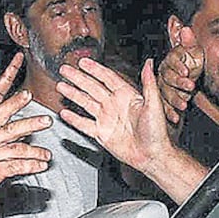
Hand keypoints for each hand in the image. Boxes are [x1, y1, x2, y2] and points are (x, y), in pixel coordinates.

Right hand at [0, 90, 51, 203]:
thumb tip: (20, 130)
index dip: (14, 102)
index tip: (27, 94)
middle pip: (12, 128)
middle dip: (32, 123)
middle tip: (47, 120)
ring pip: (18, 149)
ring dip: (36, 152)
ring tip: (47, 154)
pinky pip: (18, 166)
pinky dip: (32, 166)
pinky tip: (40, 166)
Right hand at [56, 57, 171, 171]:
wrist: (152, 155)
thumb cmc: (157, 132)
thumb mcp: (154, 104)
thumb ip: (149, 83)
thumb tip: (149, 63)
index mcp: (126, 96)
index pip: (107, 78)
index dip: (95, 69)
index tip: (83, 62)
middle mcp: (114, 105)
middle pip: (92, 87)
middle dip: (78, 78)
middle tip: (65, 69)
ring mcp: (107, 119)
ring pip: (85, 103)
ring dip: (73, 94)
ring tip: (61, 86)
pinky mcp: (102, 133)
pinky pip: (84, 124)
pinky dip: (74, 119)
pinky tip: (65, 113)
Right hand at [158, 26, 203, 125]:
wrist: (190, 76)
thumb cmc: (191, 62)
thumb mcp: (194, 51)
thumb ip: (189, 41)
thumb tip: (185, 28)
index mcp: (170, 61)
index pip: (171, 62)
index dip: (178, 67)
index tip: (186, 71)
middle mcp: (164, 74)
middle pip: (168, 79)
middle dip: (179, 83)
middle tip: (190, 87)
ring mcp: (163, 87)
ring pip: (166, 93)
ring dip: (174, 99)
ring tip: (184, 104)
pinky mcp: (164, 100)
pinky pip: (165, 107)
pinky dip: (170, 113)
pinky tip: (175, 117)